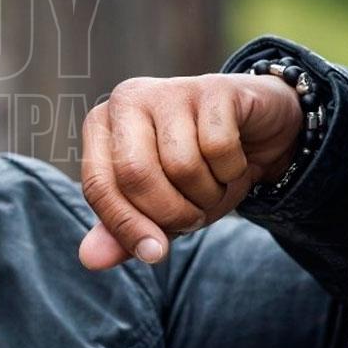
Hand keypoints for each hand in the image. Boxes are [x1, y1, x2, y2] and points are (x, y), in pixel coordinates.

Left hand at [78, 73, 301, 268]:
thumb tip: (89, 260)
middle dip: (171, 213)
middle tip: (194, 216)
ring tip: (214, 183)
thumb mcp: (159, 207)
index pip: (98, 184)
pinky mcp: (212, 87)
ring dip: (207, 194)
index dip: (125, 226)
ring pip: (182, 166)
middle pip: (135, 175)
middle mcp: (127, 99)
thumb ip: (123, 232)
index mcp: (101, 126)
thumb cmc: (198, 168)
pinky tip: (235, 160)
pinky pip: (219, 148)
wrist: (257, 133)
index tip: (154, 253)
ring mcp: (169, 89)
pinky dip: (232, 171)